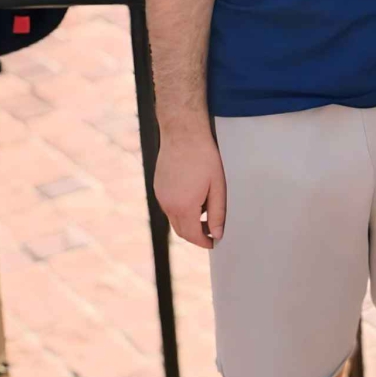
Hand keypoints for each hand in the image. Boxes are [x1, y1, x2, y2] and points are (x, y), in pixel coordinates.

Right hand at [154, 128, 226, 248]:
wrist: (183, 134)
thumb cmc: (204, 157)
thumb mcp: (217, 187)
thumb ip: (217, 213)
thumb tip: (217, 234)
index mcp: (183, 206)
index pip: (192, 235)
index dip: (204, 242)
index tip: (214, 242)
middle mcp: (168, 204)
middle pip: (181, 230)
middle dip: (196, 235)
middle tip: (212, 231)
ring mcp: (160, 195)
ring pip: (174, 219)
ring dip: (189, 222)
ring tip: (206, 210)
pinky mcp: (158, 187)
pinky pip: (169, 206)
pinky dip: (181, 210)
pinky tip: (195, 197)